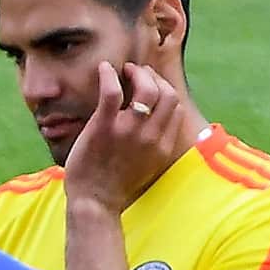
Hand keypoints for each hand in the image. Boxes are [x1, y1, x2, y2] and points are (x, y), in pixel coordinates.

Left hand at [64, 62, 185, 213]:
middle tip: (137, 73)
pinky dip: (108, 75)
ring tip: (125, 70)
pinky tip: (103, 69)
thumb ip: (155, 143)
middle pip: (166, 94)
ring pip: (147, 89)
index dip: (163, 89)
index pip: (174, 106)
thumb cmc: (115, 184)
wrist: (95, 201)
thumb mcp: (147, 165)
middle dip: (153, 77)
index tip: (149, 85)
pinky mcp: (104, 127)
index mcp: (164, 145)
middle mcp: (151, 136)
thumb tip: (154, 122)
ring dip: (137, 73)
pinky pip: (112, 92)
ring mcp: (128, 131)